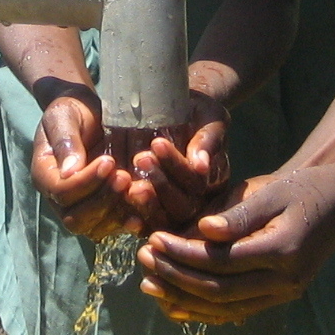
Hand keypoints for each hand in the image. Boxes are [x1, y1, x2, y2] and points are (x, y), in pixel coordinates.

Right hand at [31, 86, 136, 238]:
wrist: (88, 113)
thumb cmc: (72, 111)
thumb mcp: (64, 117)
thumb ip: (66, 142)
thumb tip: (70, 171)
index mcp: (45, 176)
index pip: (61, 192)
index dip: (86, 182)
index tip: (108, 161)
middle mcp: (60, 200)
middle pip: (76, 218)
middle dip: (102, 200)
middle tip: (124, 176)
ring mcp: (81, 208)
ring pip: (95, 227)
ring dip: (118, 212)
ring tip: (137, 189)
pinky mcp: (103, 210)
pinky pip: (113, 226)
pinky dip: (128, 221)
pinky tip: (144, 210)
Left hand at [120, 94, 230, 233]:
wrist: (182, 112)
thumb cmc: (199, 114)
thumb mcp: (210, 119)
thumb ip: (208, 141)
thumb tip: (201, 166)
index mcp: (214, 180)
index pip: (196, 181)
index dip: (176, 165)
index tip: (157, 142)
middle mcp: (198, 200)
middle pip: (182, 206)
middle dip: (160, 183)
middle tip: (140, 157)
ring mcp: (176, 209)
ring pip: (164, 218)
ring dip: (144, 200)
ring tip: (124, 178)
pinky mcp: (154, 212)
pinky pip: (145, 222)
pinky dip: (132, 215)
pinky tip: (120, 197)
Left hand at [136, 164, 334, 324]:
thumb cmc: (304, 188)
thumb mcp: (273, 191)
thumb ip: (240, 215)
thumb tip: (203, 230)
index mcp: (282, 250)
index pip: (222, 261)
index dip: (183, 253)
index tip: (154, 238)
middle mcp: (285, 280)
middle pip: (220, 290)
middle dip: (176, 277)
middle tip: (143, 258)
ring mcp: (284, 293)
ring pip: (226, 308)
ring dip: (184, 300)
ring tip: (149, 285)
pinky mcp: (279, 297)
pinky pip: (237, 311)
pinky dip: (204, 311)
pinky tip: (176, 305)